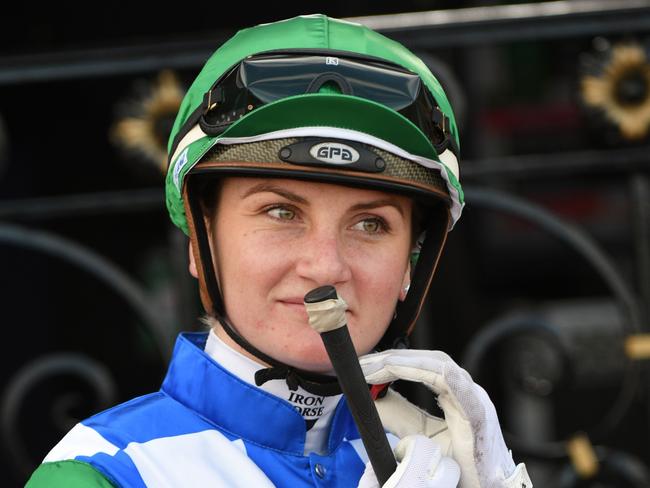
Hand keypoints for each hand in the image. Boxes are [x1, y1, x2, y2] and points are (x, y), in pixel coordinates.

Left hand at [359, 349, 531, 487]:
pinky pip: (454, 384)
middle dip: (395, 357)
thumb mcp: (419, 434)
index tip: (366, 365)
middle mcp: (467, 391)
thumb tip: (371, 399)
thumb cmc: (459, 467)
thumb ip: (398, 415)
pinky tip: (408, 369)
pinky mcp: (478, 413)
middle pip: (430, 359)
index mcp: (455, 394)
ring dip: (405, 362)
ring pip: (440, 365)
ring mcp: (475, 399)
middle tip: (365, 363)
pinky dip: (429, 372)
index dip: (394, 361)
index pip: (423, 365)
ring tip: (377, 366)